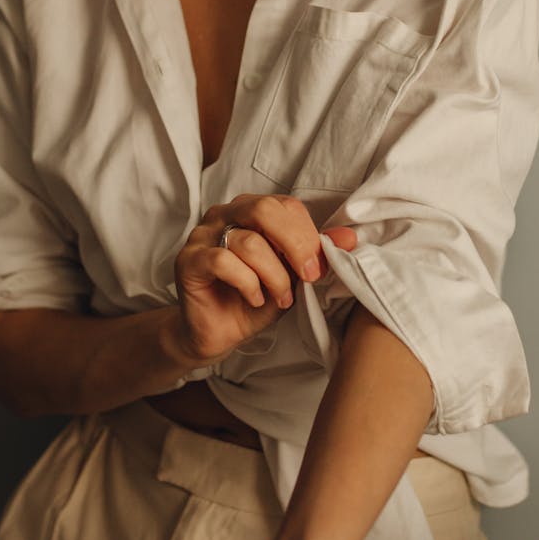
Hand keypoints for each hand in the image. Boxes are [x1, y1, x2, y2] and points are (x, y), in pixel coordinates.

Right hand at [173, 193, 356, 363]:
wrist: (218, 334)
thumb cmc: (254, 301)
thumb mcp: (293, 277)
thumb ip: (315, 255)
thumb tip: (349, 238)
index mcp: (250, 210)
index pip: (285, 205)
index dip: (307, 235)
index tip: (318, 268)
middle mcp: (224, 215)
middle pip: (264, 210)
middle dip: (294, 245)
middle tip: (307, 277)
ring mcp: (202, 235)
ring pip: (248, 241)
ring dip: (273, 276)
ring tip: (279, 298)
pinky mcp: (188, 260)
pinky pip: (223, 261)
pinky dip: (248, 284)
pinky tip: (255, 299)